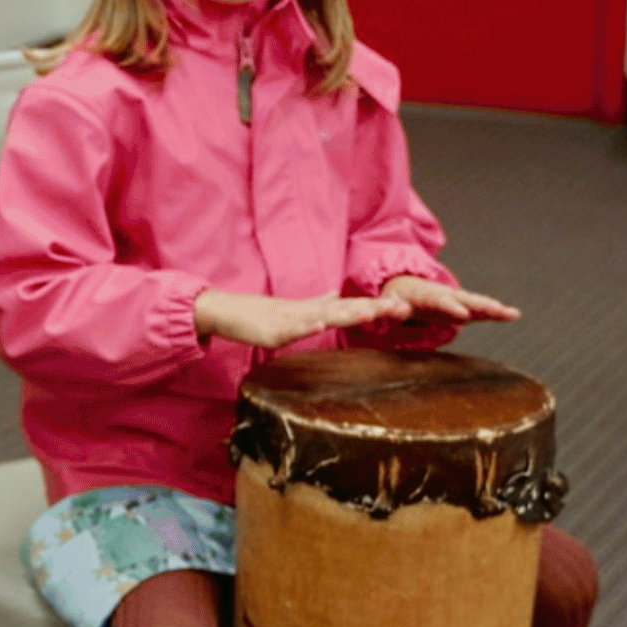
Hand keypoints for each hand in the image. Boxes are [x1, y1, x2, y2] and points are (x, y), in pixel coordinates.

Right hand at [196, 288, 407, 350]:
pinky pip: (293, 329)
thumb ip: (314, 304)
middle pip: (345, 310)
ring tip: (371, 313)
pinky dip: (308, 325)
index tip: (403, 306)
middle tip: (401, 307)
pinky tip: (321, 324)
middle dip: (373, 309)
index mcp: (313, 311)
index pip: (350, 308)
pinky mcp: (273, 331)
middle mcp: (306, 313)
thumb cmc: (256, 313)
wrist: (224, 310)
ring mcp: (290, 321)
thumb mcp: (291, 311)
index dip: (375, 307)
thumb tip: (333, 295)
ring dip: (348, 314)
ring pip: (324, 316)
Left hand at [378, 274, 519, 328]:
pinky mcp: (462, 307)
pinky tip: (512, 315)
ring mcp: (455, 300)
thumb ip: (391, 308)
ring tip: (511, 313)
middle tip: (497, 309)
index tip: (463, 314)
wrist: (404, 287)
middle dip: (481, 305)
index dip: (450, 308)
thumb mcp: (387, 303)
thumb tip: (399, 310)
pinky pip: (480, 310)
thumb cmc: (394, 299)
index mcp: (424, 296)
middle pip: (464, 299)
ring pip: (476, 303)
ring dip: (493, 309)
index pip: (438, 301)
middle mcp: (444, 295)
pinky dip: (495, 313)